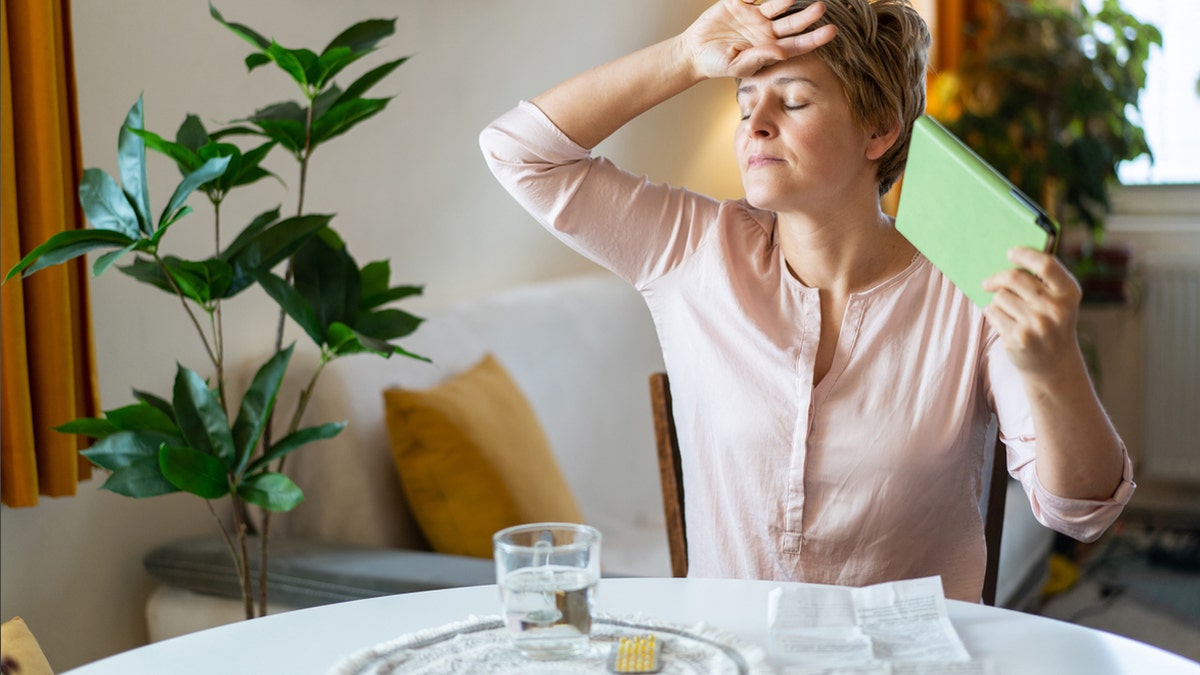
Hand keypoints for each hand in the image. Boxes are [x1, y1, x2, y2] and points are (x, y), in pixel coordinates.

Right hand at [684, 0, 838, 79]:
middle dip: (807, 16)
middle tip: (821, 8)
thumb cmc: (717, 64)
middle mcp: (766, 31)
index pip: (797, 44)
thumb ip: (759, 58)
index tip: (831, 31)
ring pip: (777, 5)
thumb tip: (783, 52)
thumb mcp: (737, 66)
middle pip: (792, 22)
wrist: (694, 52)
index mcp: (770, 49)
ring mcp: (755, 15)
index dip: (815, 38)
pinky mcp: (740, 2)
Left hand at [982, 247, 1083, 374]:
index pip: (1046, 264)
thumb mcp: (1059, 302)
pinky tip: (1003, 322)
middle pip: (1014, 278)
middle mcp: (1055, 309)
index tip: (1010, 252)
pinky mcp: (1018, 338)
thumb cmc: (1051, 323)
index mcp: (1069, 294)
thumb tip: (1007, 259)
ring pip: (1000, 297)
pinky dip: (993, 314)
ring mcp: (1037, 325)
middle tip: (987, 282)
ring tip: (1008, 312)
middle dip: (997, 278)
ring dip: (998, 301)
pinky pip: (993, 313)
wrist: (1054, 364)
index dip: (1025, 255)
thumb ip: (1043, 281)